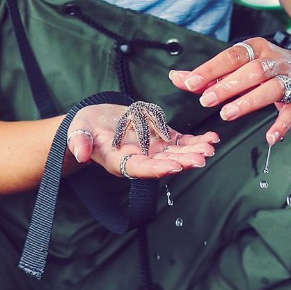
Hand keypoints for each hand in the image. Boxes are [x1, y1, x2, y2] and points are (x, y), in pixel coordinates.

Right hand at [65, 102, 218, 178]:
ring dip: (194, 151)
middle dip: (183, 161)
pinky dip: (196, 140)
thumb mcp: (77, 132)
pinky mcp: (161, 137)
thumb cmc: (84, 128)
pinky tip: (212, 139)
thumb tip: (81, 154)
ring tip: (210, 148)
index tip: (173, 166)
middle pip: (164, 163)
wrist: (94, 120)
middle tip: (201, 158)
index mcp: (121, 162)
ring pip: (177, 153)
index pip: (141, 169)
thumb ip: (80, 143)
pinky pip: (182, 141)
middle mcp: (141, 159)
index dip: (157, 169)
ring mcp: (153, 149)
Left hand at [168, 38, 290, 145]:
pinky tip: (270, 136)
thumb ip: (208, 74)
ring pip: (270, 88)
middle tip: (206, 101)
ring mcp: (289, 80)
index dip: (211, 69)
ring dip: (249, 101)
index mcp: (256, 49)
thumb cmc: (266, 69)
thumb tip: (176, 77)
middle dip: (227, 86)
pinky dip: (281, 125)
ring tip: (228, 114)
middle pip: (251, 71)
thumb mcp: (238, 67)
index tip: (191, 83)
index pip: (231, 56)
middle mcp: (274, 61)